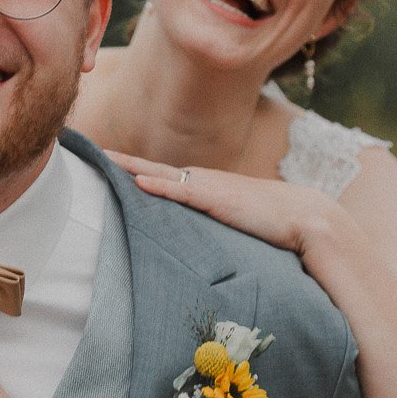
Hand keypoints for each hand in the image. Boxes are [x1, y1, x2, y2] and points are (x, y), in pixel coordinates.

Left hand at [105, 150, 338, 254]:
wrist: (304, 218)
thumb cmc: (272, 225)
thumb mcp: (233, 224)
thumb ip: (212, 228)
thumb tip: (195, 246)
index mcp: (204, 186)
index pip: (160, 176)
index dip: (132, 170)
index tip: (106, 164)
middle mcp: (202, 181)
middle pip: (152, 170)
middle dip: (121, 162)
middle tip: (92, 151)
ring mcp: (209, 188)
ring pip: (160, 175)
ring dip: (131, 168)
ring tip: (103, 159)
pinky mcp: (217, 200)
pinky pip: (181, 192)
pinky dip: (159, 187)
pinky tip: (137, 183)